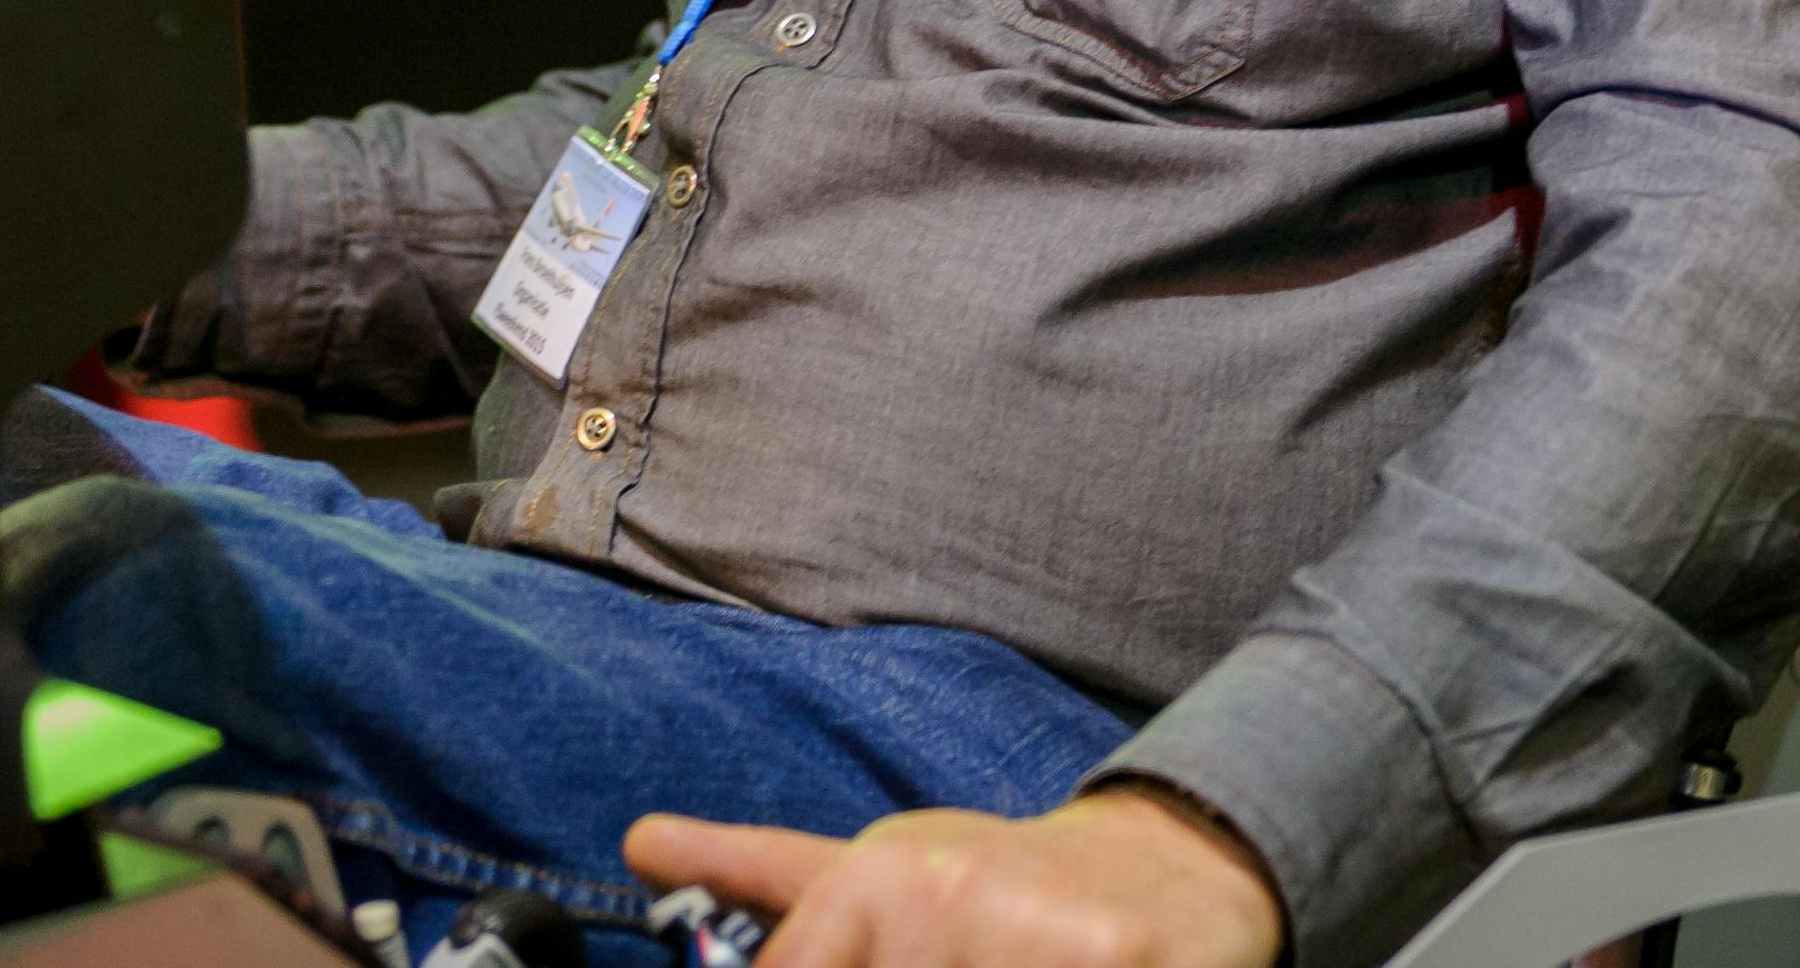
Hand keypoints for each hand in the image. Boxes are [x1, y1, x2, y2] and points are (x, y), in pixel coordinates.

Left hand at [625, 787, 1286, 967]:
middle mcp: (942, 902)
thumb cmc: (996, 882)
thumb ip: (758, 875)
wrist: (1162, 860)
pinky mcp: (1123, 960)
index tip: (890, 966)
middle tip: (960, 967)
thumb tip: (637, 844)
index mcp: (869, 887)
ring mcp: (1032, 936)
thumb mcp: (874, 869)